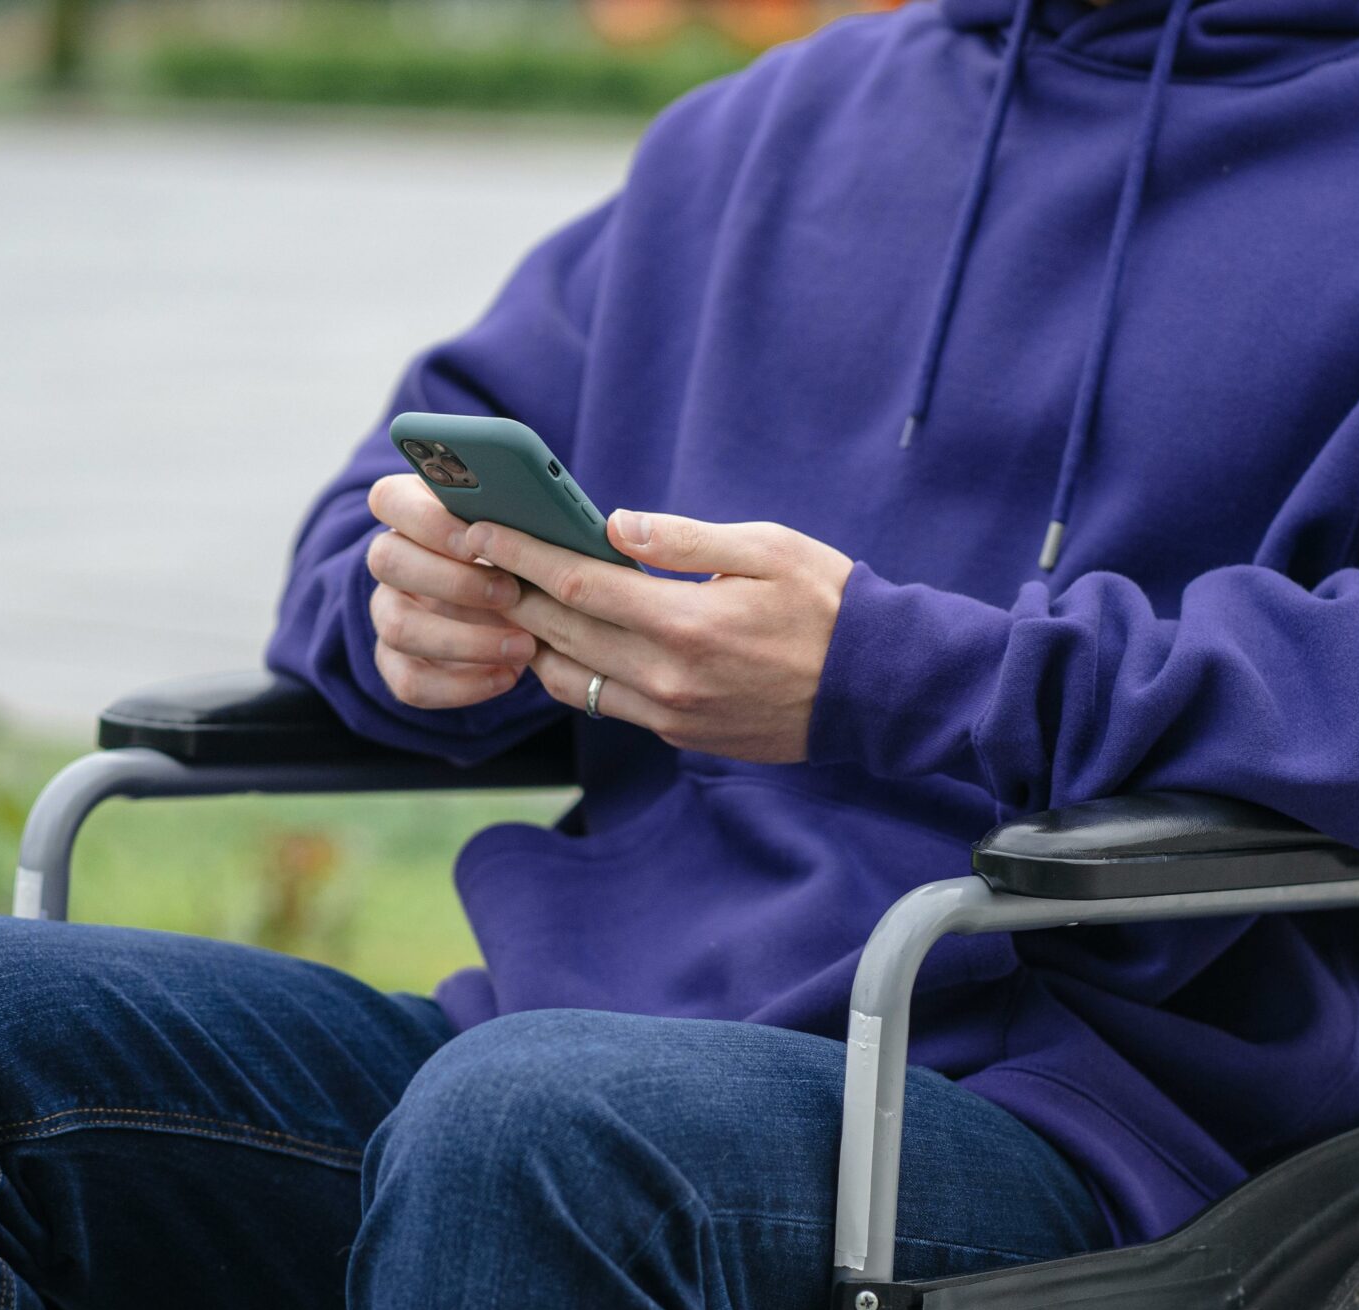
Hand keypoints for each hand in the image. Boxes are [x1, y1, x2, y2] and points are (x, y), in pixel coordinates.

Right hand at [362, 474, 537, 709]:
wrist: (521, 604)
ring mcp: (388, 612)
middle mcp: (390, 559)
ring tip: (523, 646)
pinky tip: (509, 676)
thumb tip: (548, 515)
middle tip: (510, 592)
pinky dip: (462, 686)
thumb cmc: (522, 552)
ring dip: (463, 641)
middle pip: (386, 560)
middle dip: (452, 581)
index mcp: (410, 511)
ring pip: (397, 627)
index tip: (476, 540)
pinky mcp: (396, 662)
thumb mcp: (523, 529)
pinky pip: (410, 682)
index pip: (389, 500)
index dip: (427, 521)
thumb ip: (518, 518)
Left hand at [463, 507, 852, 764]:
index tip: (482, 531)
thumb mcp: (768, 549)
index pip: (576, 586)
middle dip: (512, 593)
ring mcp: (670, 715)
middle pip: (558, 635)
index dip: (521, 556)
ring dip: (536, 640)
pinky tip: (572, 638)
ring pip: (569, 680)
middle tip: (480, 560)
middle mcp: (667, 679)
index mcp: (685, 624)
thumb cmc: (830, 606)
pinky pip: (605, 703)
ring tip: (519, 600)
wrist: (878, 690)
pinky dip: (577, 670)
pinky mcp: (679, 735)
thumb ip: (685, 539)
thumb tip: (614, 525)